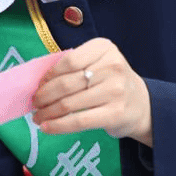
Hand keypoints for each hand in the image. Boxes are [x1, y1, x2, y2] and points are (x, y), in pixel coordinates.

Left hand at [32, 38, 152, 145]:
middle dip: (44, 96)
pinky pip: (78, 121)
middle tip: (34, 104)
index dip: (49, 76)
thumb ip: (73, 66)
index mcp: (104, 48)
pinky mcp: (114, 114)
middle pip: (67, 83)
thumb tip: (39, 83)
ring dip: (47, 113)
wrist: (141, 103)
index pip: (69, 61)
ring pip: (69, 104)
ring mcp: (115, 91)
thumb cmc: (110, 81)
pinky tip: (46, 127)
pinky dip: (58, 126)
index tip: (38, 86)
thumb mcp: (97, 63)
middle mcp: (112, 66)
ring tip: (37, 117)